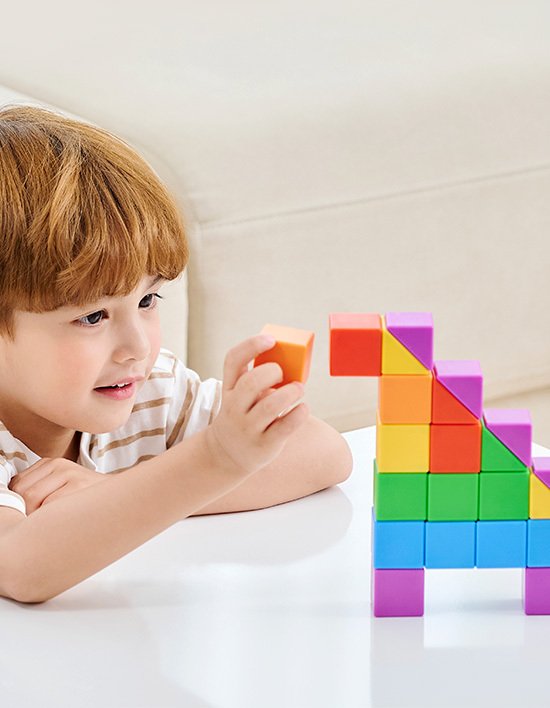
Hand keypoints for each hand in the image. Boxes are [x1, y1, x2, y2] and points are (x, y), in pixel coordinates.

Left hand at [8, 458, 107, 513]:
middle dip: (25, 511)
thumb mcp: (60, 485)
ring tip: (51, 522)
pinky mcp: (78, 485)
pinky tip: (61, 521)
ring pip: (31, 499)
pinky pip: (49, 506)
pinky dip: (49, 518)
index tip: (29, 514)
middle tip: (39, 522)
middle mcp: (58, 464)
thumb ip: (38, 489)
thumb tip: (15, 505)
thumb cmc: (86, 498)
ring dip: (35, 517)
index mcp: (50, 463)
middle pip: (22, 492)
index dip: (18, 503)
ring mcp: (69, 473)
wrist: (119, 497)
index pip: (17, 484)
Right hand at [205, 334, 308, 477]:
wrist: (226, 455)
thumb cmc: (241, 415)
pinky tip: (303, 408)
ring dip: (290, 393)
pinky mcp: (264, 444)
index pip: (233, 360)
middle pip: (251, 382)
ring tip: (299, 389)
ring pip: (270, 405)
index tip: (271, 340)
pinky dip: (298, 414)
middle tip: (284, 374)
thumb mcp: (239, 396)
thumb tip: (292, 363)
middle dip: (273, 372)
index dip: (251, 346)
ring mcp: (248, 427)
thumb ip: (257, 380)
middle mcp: (234, 407)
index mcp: (229, 388)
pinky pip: (285, 427)